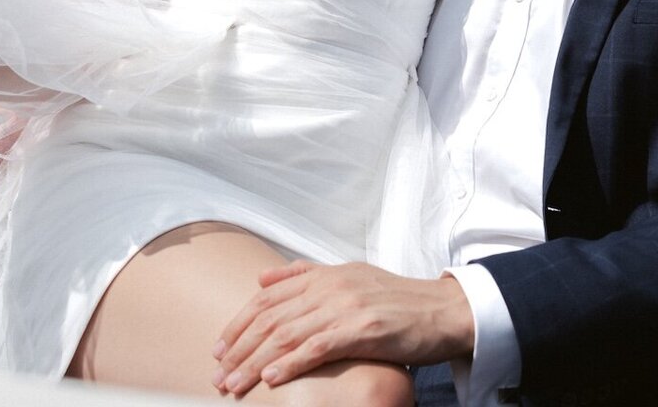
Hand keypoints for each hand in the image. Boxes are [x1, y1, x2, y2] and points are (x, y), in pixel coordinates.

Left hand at [212, 261, 472, 393]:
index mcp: (324, 275)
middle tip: (218, 374)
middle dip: (239, 348)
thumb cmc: (395, 299)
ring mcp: (344, 305)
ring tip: (234, 384)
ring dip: (255, 362)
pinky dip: (290, 363)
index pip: (267, 298)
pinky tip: (270, 379)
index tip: (219, 348)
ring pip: (287, 334)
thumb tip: (263, 278)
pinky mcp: (361, 328)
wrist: (439, 309)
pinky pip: (317, 347)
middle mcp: (329, 286)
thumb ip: (305, 275)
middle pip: (271, 318)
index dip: (239, 324)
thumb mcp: (349, 276)